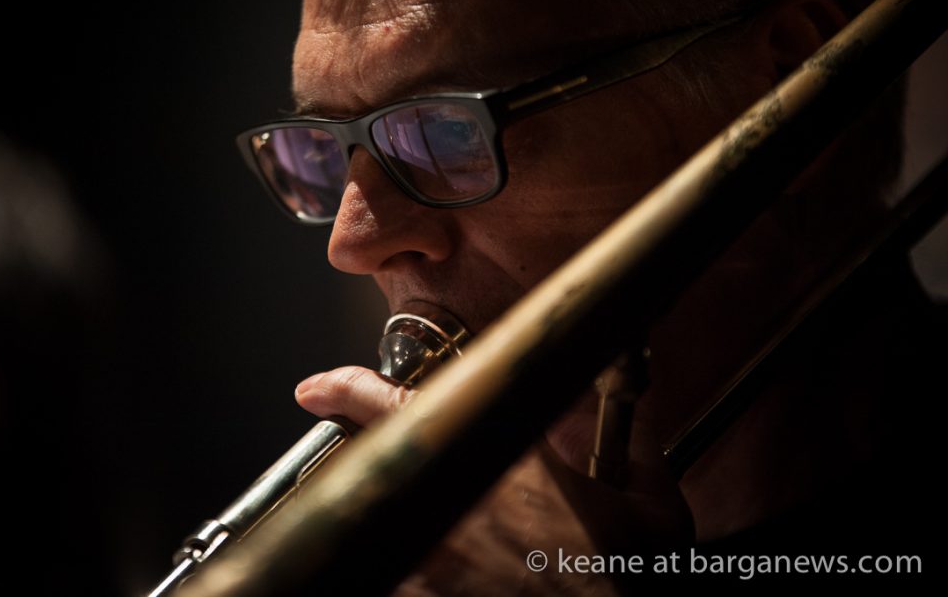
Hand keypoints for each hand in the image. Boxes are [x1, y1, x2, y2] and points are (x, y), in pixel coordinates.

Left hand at [295, 367, 692, 594]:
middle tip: (384, 469)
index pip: (396, 407)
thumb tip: (630, 430)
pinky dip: (399, 566)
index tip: (317, 388)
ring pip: (368, 521)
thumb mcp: (648, 508)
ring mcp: (425, 562)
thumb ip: (630, 454)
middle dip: (371, 462)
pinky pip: (387, 573)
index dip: (347, 389)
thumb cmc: (621, 580)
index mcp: (498, 462)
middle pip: (370, 466)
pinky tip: (433, 571)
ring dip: (383, 516)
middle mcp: (448, 507)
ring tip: (426, 532)